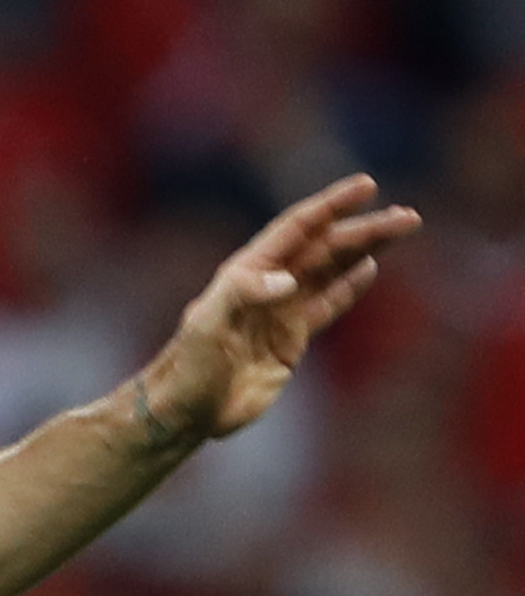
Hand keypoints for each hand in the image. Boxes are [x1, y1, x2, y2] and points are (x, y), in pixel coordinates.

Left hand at [141, 174, 420, 441]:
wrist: (188, 409)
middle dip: (365, 230)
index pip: (298, 229)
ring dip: (365, 251)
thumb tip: (287, 280)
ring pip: (331, 271)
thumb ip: (244, 295)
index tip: (367, 186)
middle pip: (325, 247)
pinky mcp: (289, 340)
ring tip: (399, 231)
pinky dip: (349, 286)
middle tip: (408, 216)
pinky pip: (326, 305)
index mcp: (247, 271)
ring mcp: (280, 311)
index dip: (331, 206)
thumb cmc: (189, 366)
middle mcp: (266, 284)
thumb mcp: (208, 326)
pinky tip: (369, 268)